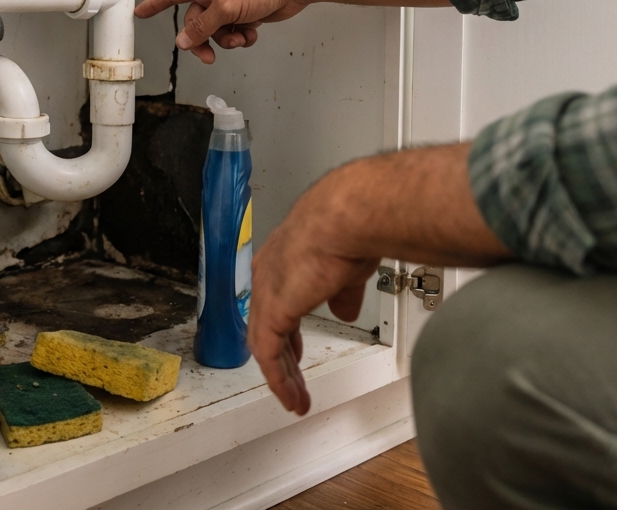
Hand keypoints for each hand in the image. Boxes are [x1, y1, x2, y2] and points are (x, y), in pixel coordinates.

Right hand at [134, 0, 305, 63]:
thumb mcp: (225, 7)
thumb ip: (203, 27)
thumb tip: (184, 41)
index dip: (155, 4)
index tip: (141, 12)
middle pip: (196, 23)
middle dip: (203, 40)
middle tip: (208, 55)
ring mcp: (231, 5)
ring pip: (216, 31)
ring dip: (227, 40)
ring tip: (240, 37)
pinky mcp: (246, 14)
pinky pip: (234, 32)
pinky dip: (242, 37)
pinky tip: (251, 33)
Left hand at [247, 143, 508, 415]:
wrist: (348, 218)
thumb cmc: (351, 227)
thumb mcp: (348, 266)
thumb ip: (343, 290)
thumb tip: (345, 308)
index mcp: (284, 257)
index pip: (276, 300)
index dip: (285, 329)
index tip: (293, 351)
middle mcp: (268, 273)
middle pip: (266, 324)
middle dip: (282, 357)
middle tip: (293, 380)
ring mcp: (267, 291)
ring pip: (265, 343)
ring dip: (282, 375)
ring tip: (295, 398)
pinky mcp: (272, 310)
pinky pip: (268, 354)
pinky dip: (279, 379)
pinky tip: (291, 395)